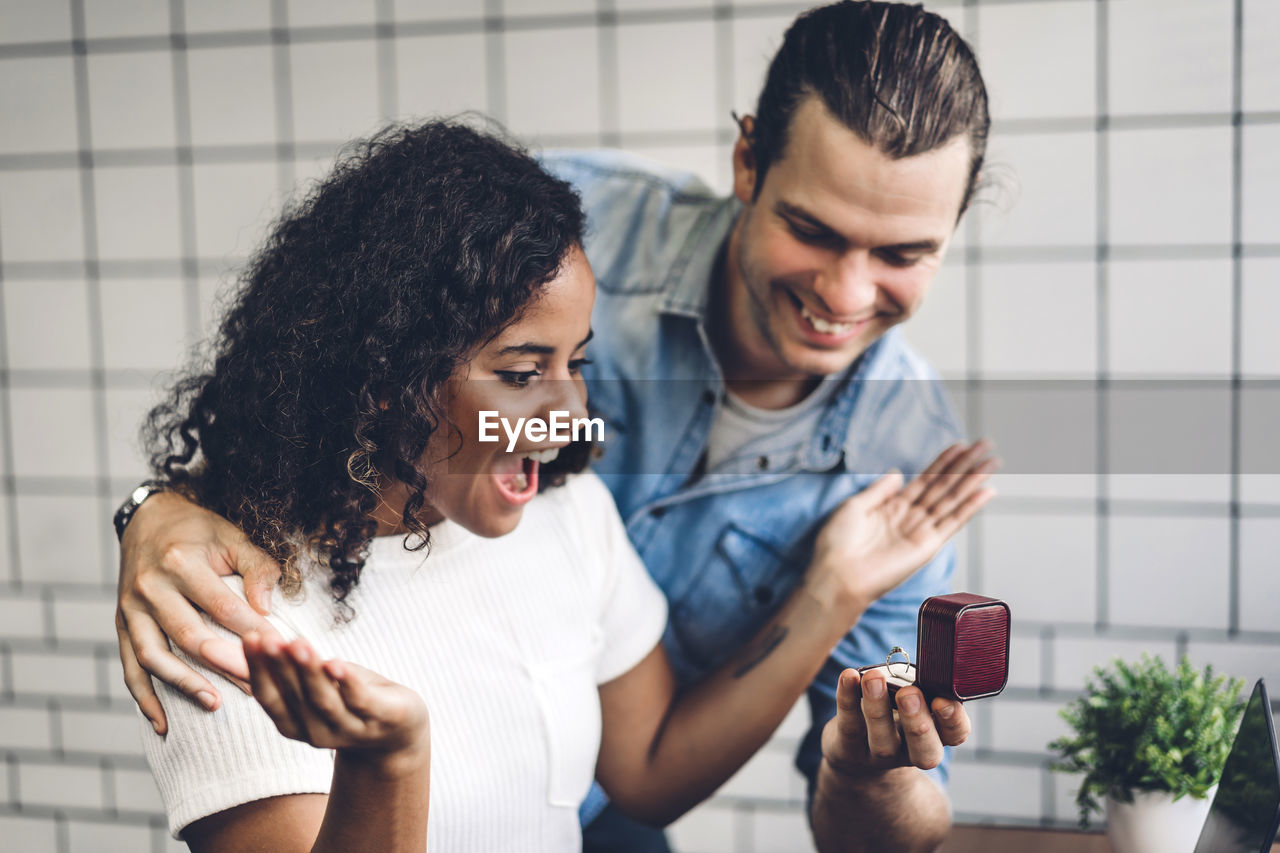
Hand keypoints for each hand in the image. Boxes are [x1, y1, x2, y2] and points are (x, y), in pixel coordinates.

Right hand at [116, 490, 283, 733]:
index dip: (253, 631)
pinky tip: (163, 723)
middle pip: (189, 636)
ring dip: (184, 685)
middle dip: (226, 665)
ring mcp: (131, 609)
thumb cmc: (200, 531)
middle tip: (257, 686)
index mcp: (181, 563)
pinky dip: (144, 698)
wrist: (149, 519)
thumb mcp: (233, 536)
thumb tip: (266, 606)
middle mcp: (150, 587)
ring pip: (154, 656)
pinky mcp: (121, 624)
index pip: (223, 607)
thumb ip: (256, 567)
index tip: (280, 652)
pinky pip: (129, 668)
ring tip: (215, 704)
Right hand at [245, 633, 429, 771]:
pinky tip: (337, 664)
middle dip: (280, 665)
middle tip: (267, 638)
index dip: (258, 669)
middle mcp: (317, 732)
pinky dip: (348, 682)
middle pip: (295, 696)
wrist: (399, 728)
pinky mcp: (381, 718)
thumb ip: (287, 667)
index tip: (250, 638)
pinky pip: (361, 700)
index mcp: (295, 724)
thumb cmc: (349, 696)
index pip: (269, 696)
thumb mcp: (314, 682)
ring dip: (309, 671)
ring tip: (298, 644)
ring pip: (324, 699)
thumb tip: (251, 639)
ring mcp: (350, 728)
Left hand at [808, 440, 997, 614]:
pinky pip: (953, 522)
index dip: (942, 462)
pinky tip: (986, 491)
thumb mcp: (854, 506)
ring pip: (952, 500)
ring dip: (973, 481)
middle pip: (943, 486)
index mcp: (892, 507)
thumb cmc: (837, 543)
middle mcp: (910, 518)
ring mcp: (920, 532)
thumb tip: (898, 473)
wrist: (837, 575)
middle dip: (965, 466)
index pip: (924, 479)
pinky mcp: (927, 547)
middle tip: (985, 445)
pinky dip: (970, 507)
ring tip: (993, 461)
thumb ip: (879, 490)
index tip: (960, 446)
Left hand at [821, 667, 969, 778]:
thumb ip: (924, 685)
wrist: (858, 753)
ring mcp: (881, 754)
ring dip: (878, 706)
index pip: (955, 734)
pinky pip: (849, 725)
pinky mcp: (850, 748)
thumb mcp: (916, 701)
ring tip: (874, 677)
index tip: (943, 700)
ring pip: (882, 739)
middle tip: (909, 694)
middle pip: (924, 749)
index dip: (953, 720)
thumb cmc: (895, 715)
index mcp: (937, 736)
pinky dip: (847, 698)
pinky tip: (848, 676)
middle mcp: (912, 751)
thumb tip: (925, 657)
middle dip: (917, 721)